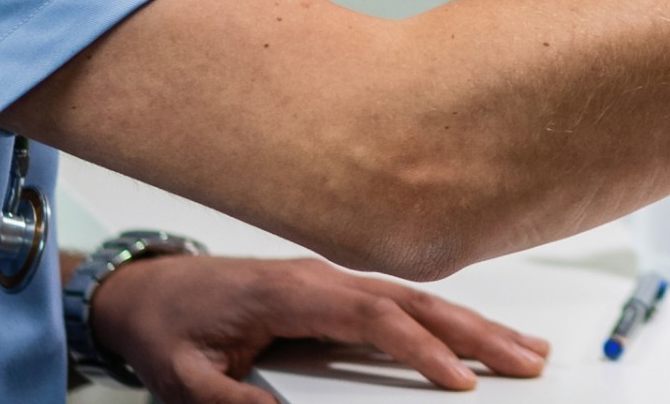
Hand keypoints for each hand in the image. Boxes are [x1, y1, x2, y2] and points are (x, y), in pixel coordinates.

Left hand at [85, 251, 546, 398]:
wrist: (141, 291)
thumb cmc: (165, 329)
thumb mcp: (181, 379)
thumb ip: (228, 403)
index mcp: (293, 293)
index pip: (375, 318)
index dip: (423, 349)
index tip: (460, 380)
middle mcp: (322, 278)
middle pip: (415, 302)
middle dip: (476, 331)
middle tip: (528, 360)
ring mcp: (332, 281)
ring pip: (416, 300)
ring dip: (473, 324)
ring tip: (524, 348)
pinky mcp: (333, 292)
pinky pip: (399, 304)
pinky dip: (444, 320)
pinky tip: (472, 336)